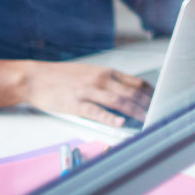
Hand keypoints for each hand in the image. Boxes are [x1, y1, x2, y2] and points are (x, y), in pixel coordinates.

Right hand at [21, 61, 152, 127]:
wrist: (35, 78)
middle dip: (147, 105)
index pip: (135, 82)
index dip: (150, 93)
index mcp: (105, 72)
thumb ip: (108, 81)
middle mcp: (100, 80)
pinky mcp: (76, 104)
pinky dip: (110, 117)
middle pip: (131, 93)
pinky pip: (96, 111)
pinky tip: (120, 123)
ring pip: (118, 101)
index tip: (159, 101)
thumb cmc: (62, 76)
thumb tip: (127, 94)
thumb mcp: (89, 72)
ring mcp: (88, 91)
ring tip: (147, 120)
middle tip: (158, 114)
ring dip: (135, 112)